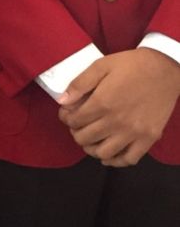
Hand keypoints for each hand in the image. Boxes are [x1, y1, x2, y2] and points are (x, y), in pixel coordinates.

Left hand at [58, 48, 179, 165]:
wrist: (165, 69)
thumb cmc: (132, 65)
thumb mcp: (101, 65)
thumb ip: (80, 84)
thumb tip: (62, 101)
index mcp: (102, 103)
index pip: (74, 121)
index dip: (66, 118)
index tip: (67, 114)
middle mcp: (116, 122)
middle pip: (85, 138)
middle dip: (76, 132)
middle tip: (78, 125)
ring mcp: (134, 133)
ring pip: (103, 153)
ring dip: (92, 148)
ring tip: (91, 139)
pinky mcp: (148, 138)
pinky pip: (129, 159)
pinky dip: (116, 161)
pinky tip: (109, 154)